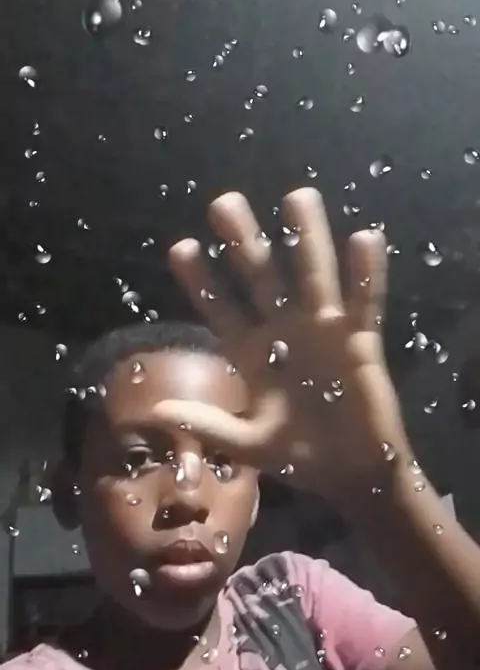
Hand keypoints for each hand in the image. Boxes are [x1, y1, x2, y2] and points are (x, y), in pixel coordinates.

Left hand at [156, 188, 408, 501]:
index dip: (202, 280)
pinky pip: (364, 302)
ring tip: (297, 196)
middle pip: (260, 277)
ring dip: (306, 238)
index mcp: (251, 352)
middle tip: (224, 202)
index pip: (221, 308)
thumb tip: (156, 410)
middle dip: (243, 241)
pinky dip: (365, 274)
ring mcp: (322, 331)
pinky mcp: (359, 340)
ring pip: (312, 275)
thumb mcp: (247, 445)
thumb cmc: (298, 457)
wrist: (350, 472)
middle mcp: (283, 331)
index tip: (182, 247)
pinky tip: (364, 239)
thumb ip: (208, 423)